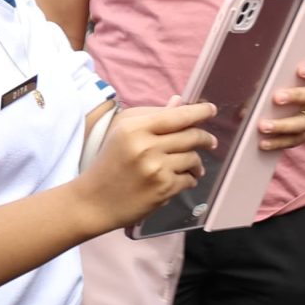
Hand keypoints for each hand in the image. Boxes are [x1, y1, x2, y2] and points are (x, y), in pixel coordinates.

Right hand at [77, 100, 216, 229]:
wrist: (93, 202)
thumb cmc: (109, 164)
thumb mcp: (123, 134)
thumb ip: (153, 117)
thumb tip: (181, 102)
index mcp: (134, 128)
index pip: (177, 116)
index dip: (199, 112)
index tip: (211, 110)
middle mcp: (145, 146)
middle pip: (191, 136)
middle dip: (205, 138)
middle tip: (210, 142)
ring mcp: (155, 168)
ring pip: (193, 158)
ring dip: (196, 163)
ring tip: (190, 167)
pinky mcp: (163, 188)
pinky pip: (189, 179)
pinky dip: (189, 179)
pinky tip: (179, 180)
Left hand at [258, 59, 304, 151]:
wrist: (270, 106)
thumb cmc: (272, 84)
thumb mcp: (272, 78)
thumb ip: (269, 78)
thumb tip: (256, 85)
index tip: (300, 70)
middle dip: (297, 96)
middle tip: (277, 98)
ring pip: (304, 122)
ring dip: (283, 125)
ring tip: (263, 126)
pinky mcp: (301, 134)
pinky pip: (293, 140)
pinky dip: (277, 142)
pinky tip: (263, 143)